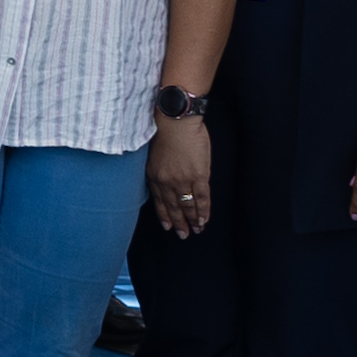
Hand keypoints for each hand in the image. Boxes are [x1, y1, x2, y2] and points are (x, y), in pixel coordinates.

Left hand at [147, 109, 212, 236]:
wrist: (175, 122)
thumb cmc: (164, 131)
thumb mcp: (153, 154)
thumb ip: (158, 169)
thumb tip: (164, 177)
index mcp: (154, 176)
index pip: (160, 201)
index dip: (164, 215)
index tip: (168, 226)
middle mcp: (166, 182)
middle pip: (173, 206)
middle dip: (179, 222)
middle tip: (183, 235)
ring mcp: (183, 180)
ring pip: (188, 205)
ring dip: (192, 219)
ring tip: (196, 230)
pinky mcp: (199, 175)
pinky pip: (202, 197)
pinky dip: (203, 210)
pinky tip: (204, 219)